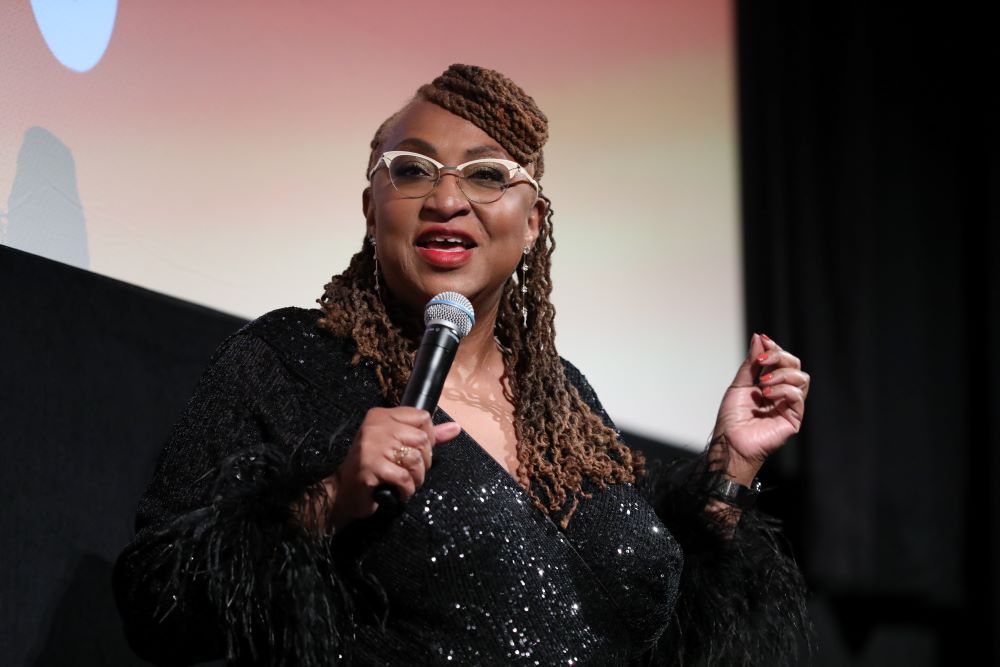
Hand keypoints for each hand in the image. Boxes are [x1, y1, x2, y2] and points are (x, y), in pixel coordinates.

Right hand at [319, 407, 461, 529]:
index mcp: (382, 415)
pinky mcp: (370, 466)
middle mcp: (376, 426)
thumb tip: (455, 428)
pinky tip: (400, 492)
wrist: (343, 492)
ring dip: (416, 478)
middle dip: (424, 461)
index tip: (418, 451)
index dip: (428, 437)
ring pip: (415, 459)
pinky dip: (407, 489)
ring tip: (407, 483)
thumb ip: (426, 436)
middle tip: (412, 472)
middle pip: (422, 439)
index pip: (422, 417)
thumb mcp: (398, 445)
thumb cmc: (373, 467)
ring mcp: (372, 445)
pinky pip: (404, 477)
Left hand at [711, 333, 809, 484]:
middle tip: (762, 361)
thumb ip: (751, 364)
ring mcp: (789, 406)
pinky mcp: (794, 418)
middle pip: (795, 365)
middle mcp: (782, 394)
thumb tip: (759, 339)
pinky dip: (783, 389)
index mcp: (770, 385)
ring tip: (762, 383)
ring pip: (801, 378)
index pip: (782, 361)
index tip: (764, 340)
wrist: (729, 442)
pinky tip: (767, 394)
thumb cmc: (732, 418)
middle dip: (780, 357)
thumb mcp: (739, 385)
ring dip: (782, 374)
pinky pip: (797, 395)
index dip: (775, 349)